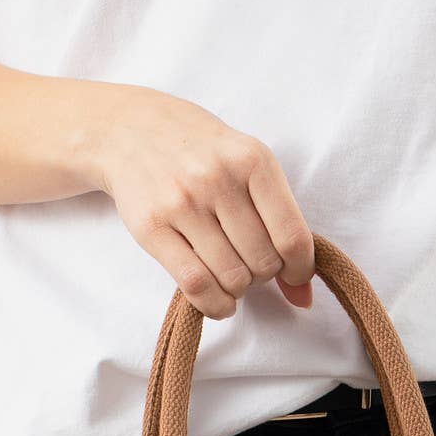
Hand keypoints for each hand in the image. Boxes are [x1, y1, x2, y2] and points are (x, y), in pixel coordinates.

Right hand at [89, 85, 314, 317]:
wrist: (131, 130)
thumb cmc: (201, 153)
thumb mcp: (247, 165)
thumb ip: (281, 222)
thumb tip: (304, 296)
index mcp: (253, 159)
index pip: (292, 236)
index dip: (299, 268)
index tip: (294, 275)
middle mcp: (217, 178)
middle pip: (263, 262)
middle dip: (263, 275)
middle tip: (250, 264)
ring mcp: (182, 202)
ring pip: (232, 278)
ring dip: (238, 290)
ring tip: (232, 275)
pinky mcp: (152, 227)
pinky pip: (195, 284)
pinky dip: (215, 305)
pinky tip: (219, 301)